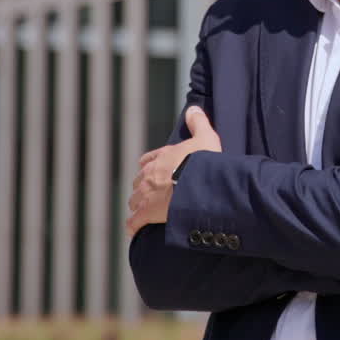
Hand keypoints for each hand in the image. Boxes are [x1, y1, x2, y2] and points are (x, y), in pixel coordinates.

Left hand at [127, 106, 222, 236]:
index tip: (152, 171)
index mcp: (162, 157)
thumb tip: (193, 108)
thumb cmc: (203, 162)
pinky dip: (133, 226)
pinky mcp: (146, 213)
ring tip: (144, 213)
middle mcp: (150, 174)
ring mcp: (146, 194)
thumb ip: (199, 123)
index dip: (150, 166)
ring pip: (135, 200)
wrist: (197, 184)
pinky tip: (135, 231)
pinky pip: (134, 222)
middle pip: (139, 181)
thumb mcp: (206, 137)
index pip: (148, 160)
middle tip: (151, 195)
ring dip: (138, 206)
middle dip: (143, 188)